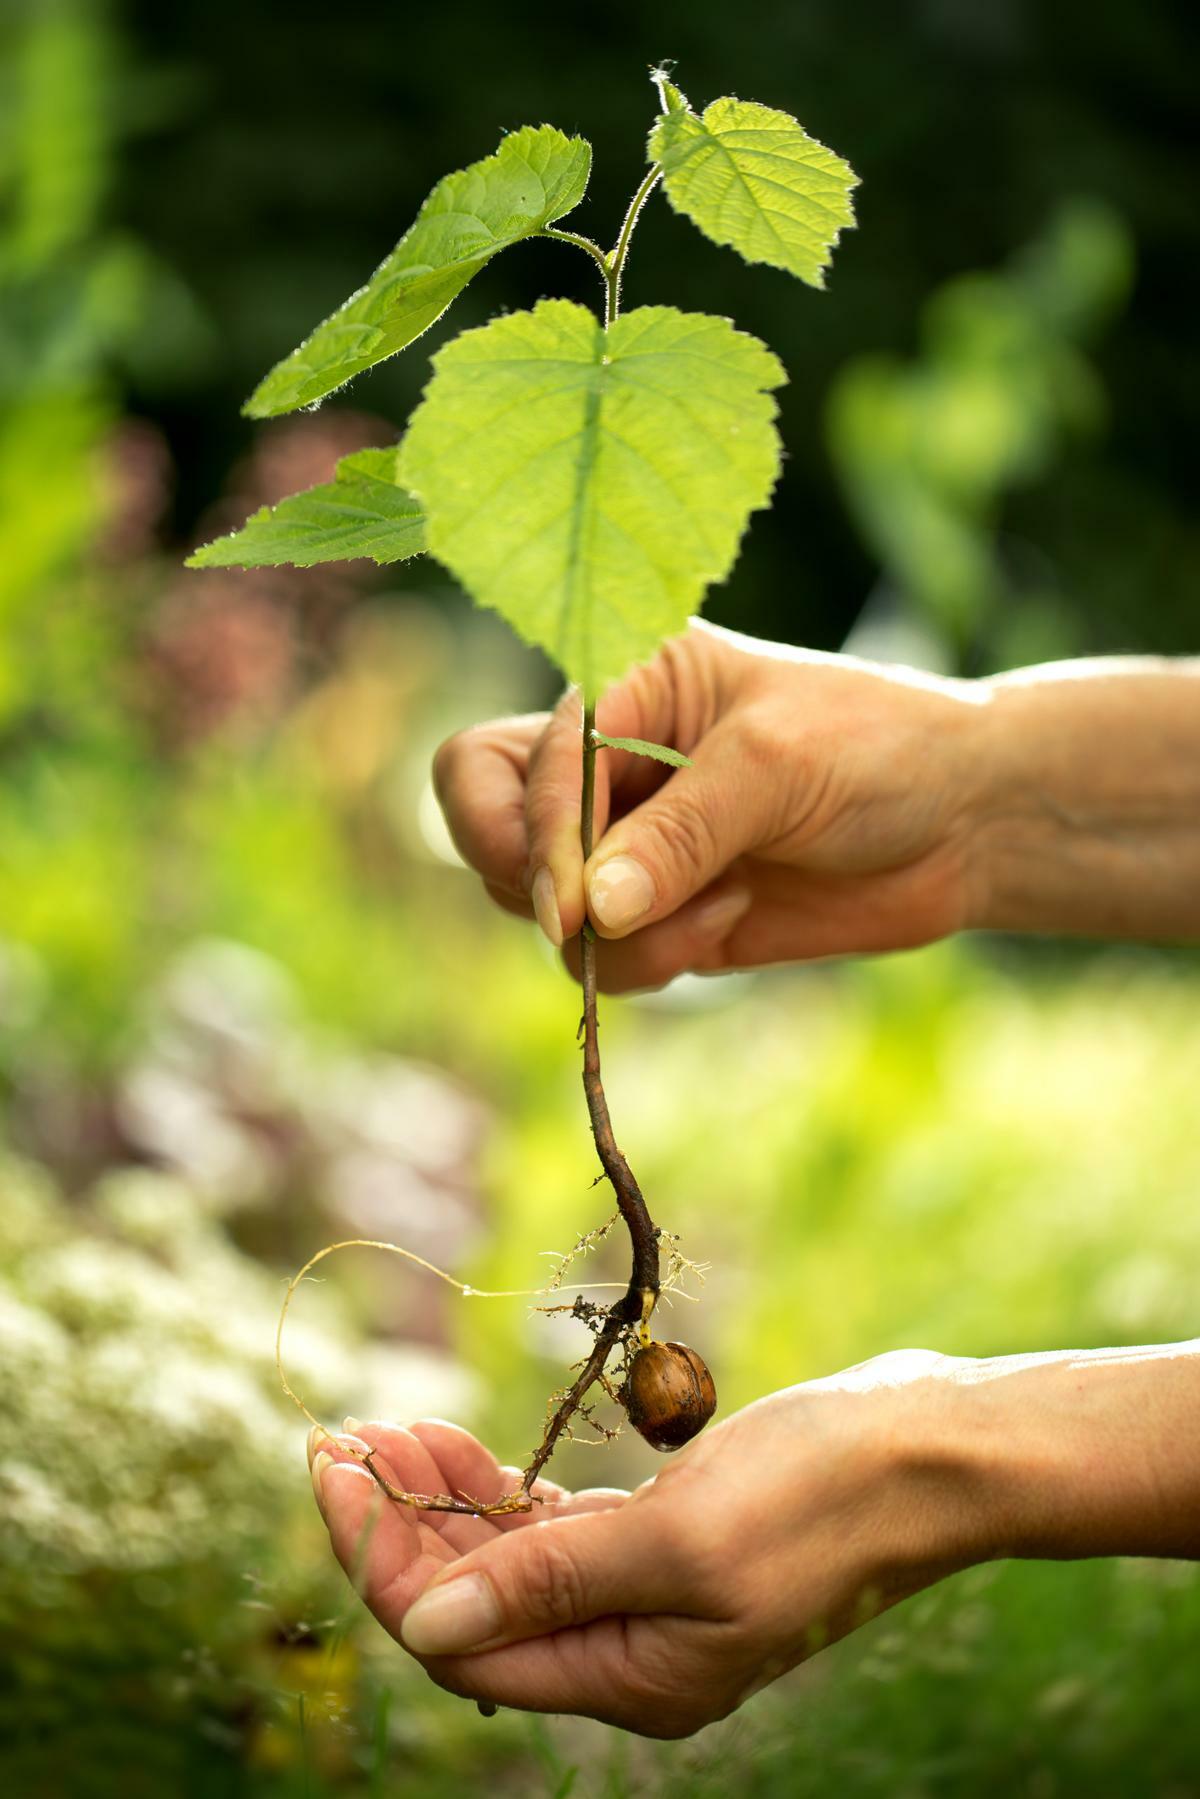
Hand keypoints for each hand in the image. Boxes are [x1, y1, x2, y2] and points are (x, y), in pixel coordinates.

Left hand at [308, 1353, 980, 1736]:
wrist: (925, 1451)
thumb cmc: (820, 1493)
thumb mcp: (682, 1541)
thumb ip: (551, 1581)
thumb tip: (424, 1622)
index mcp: (632, 1678)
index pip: (462, 1635)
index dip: (383, 1558)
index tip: (334, 1471)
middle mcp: (628, 1652)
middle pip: (473, 1602)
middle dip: (401, 1524)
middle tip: (347, 1438)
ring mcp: (644, 1597)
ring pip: (509, 1563)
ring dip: (444, 1500)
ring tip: (386, 1430)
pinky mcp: (661, 1543)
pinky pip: (553, 1534)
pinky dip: (500, 1494)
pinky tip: (460, 1451)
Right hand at [433, 621, 989, 990]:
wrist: (968, 821)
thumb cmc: (881, 748)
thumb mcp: (776, 767)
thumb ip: (678, 834)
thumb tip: (586, 911)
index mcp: (624, 683)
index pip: (518, 760)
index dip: (539, 836)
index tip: (574, 906)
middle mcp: (609, 758)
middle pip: (487, 819)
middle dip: (528, 879)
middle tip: (583, 923)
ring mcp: (627, 841)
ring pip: (537, 906)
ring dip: (613, 931)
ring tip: (718, 906)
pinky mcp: (658, 912)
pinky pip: (603, 957)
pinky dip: (649, 961)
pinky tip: (729, 925)